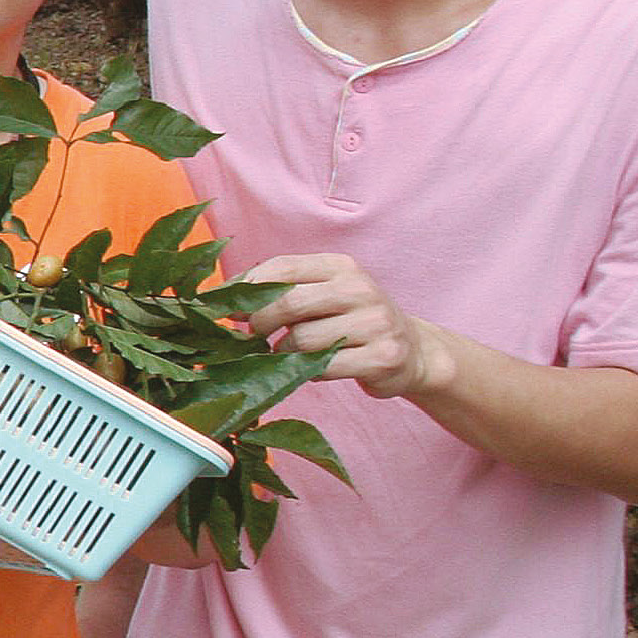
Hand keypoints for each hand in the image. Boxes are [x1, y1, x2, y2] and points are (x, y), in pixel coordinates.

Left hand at [240, 252, 448, 397]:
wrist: (413, 351)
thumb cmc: (350, 320)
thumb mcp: (321, 293)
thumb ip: (278, 289)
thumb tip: (224, 297)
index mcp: (341, 266)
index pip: (281, 268)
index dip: (246, 289)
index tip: (227, 307)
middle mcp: (361, 289)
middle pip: (287, 303)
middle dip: (259, 322)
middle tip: (253, 335)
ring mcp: (376, 323)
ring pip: (301, 339)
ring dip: (284, 352)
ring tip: (291, 352)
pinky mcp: (382, 357)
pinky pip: (323, 367)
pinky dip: (308, 371)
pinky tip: (314, 367)